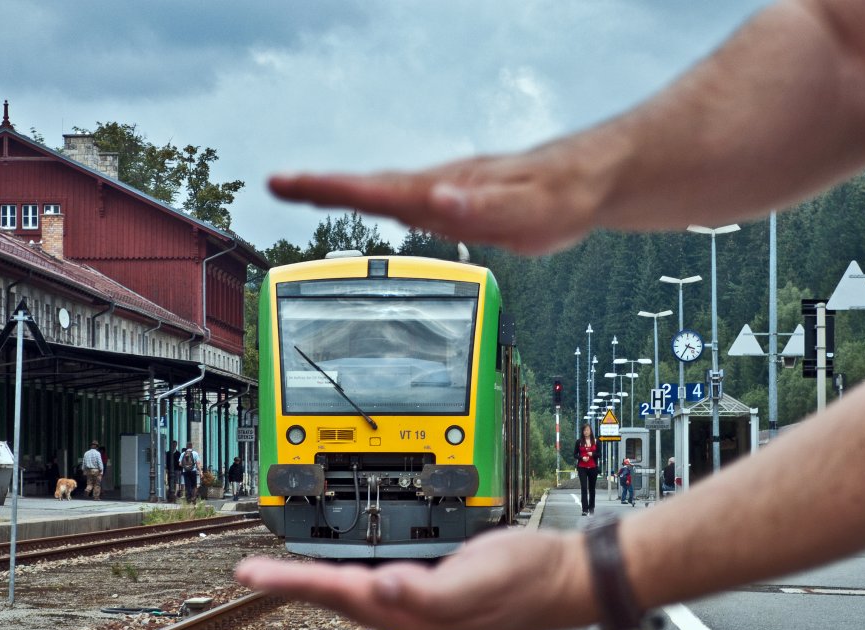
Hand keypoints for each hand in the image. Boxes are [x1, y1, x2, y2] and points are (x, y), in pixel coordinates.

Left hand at [234, 528, 594, 629]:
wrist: (565, 578)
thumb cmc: (530, 576)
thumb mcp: (483, 574)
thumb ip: (430, 589)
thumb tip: (381, 587)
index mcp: (417, 614)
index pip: (339, 594)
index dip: (293, 581)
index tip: (253, 574)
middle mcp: (412, 617)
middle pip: (336, 599)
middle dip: (291, 585)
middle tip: (250, 573)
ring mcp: (422, 610)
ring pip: (353, 597)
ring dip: (314, 585)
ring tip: (280, 575)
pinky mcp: (432, 595)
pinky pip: (377, 588)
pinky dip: (349, 578)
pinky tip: (344, 574)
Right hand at [268, 134, 608, 256]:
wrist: (587, 183)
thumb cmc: (561, 196)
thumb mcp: (528, 211)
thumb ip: (484, 209)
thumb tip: (438, 201)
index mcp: (446, 189)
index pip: (377, 189)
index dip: (329, 189)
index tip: (287, 183)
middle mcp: (440, 187)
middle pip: (369, 186)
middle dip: (319, 187)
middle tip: (277, 184)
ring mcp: (446, 192)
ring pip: (384, 191)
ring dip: (341, 191)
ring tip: (303, 191)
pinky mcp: (457, 201)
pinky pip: (406, 201)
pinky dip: (375, 200)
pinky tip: (371, 206)